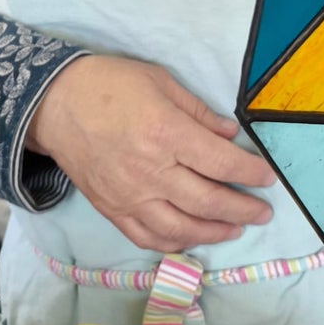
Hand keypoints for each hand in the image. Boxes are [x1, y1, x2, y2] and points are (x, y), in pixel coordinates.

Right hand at [25, 56, 276, 251]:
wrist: (54, 104)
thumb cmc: (110, 84)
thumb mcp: (160, 82)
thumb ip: (197, 112)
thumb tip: (229, 135)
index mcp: (166, 134)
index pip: (220, 162)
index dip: (249, 172)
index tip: (268, 178)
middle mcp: (151, 172)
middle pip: (207, 200)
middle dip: (242, 209)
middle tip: (264, 212)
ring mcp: (130, 196)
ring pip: (181, 228)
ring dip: (214, 231)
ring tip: (236, 228)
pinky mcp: (112, 210)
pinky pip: (148, 237)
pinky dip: (175, 242)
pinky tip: (192, 237)